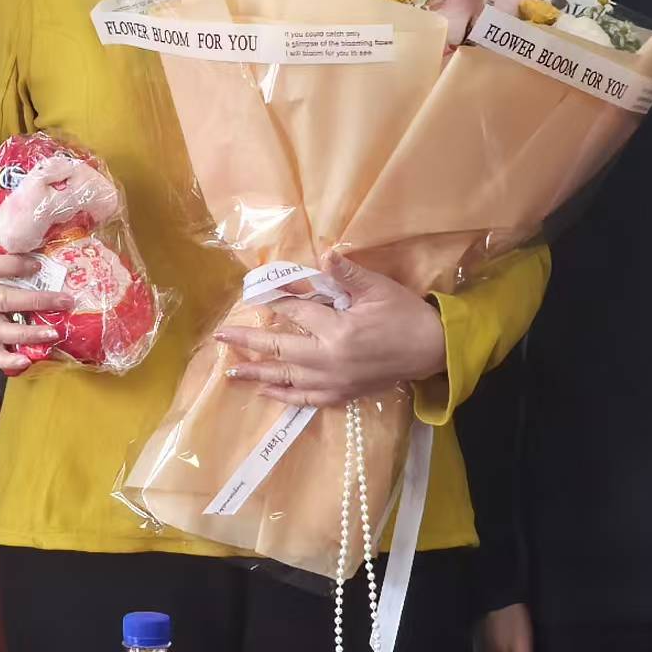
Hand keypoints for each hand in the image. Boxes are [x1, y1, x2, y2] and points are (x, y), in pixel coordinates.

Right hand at [0, 251, 64, 375]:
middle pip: (4, 300)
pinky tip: (27, 361)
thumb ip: (11, 258)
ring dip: (29, 334)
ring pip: (1, 331)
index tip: (39, 265)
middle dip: (37, 301)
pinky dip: (8, 360)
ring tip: (53, 333)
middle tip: (65, 301)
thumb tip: (45, 255)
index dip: (16, 265)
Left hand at [212, 266, 445, 406]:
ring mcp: (333, 381)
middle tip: (221, 336)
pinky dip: (283, 396)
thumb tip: (324, 253)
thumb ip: (347, 273)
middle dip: (248, 341)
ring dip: (257, 373)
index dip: (274, 299)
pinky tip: (264, 391)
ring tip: (230, 370)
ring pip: (286, 377)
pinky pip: (305, 399)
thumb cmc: (404, 315)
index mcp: (338, 330)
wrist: (431, 350)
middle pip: (280, 349)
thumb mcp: (378, 288)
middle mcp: (329, 360)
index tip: (252, 293)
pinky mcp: (341, 394)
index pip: (296, 311)